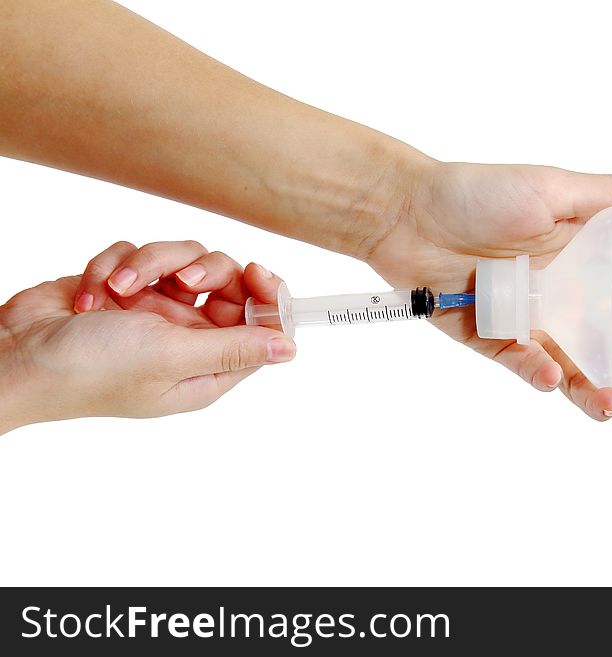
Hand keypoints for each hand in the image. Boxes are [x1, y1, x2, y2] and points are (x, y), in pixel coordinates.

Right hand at [0, 241, 293, 434]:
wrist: (14, 355)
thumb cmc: (91, 370)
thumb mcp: (172, 357)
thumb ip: (234, 347)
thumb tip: (289, 348)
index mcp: (208, 367)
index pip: (261, 325)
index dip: (267, 296)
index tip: (256, 272)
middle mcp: (188, 338)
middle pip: (226, 281)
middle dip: (201, 270)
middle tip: (182, 281)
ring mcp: (155, 312)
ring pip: (182, 260)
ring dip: (148, 266)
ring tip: (119, 290)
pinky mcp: (124, 288)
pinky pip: (140, 255)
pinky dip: (115, 266)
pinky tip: (92, 293)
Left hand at [367, 162, 611, 421]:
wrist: (406, 212)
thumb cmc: (476, 192)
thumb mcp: (550, 188)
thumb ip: (609, 197)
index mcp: (582, 262)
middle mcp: (559, 296)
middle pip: (607, 349)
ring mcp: (525, 320)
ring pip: (567, 367)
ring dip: (591, 389)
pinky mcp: (489, 337)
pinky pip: (519, 362)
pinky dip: (535, 370)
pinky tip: (551, 375)